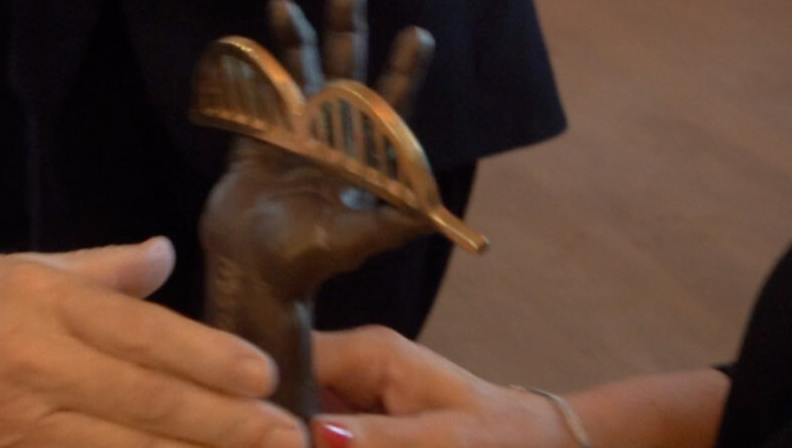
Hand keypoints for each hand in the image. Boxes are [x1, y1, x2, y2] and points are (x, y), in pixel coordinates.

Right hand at [0, 238, 287, 447]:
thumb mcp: (15, 271)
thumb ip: (99, 270)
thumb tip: (165, 256)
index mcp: (39, 303)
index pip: (144, 334)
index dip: (211, 358)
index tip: (264, 375)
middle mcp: (35, 366)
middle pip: (148, 401)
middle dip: (226, 424)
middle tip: (285, 436)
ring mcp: (21, 428)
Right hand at [203, 0, 440, 342]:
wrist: (249, 273)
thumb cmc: (305, 262)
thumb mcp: (351, 244)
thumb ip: (387, 226)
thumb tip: (429, 213)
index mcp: (361, 159)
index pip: (388, 106)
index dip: (403, 71)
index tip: (418, 33)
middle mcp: (330, 138)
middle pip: (343, 72)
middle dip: (346, 29)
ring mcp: (291, 137)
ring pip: (296, 76)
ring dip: (293, 40)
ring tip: (283, 5)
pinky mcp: (254, 141)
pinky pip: (255, 97)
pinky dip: (251, 72)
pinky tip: (246, 45)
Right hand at [253, 327, 576, 447]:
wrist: (540, 445)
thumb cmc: (503, 439)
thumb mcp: (445, 443)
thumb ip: (379, 440)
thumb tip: (314, 433)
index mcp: (369, 352)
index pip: (286, 358)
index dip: (261, 397)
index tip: (251, 433)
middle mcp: (351, 366)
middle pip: (282, 391)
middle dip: (274, 425)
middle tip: (263, 444)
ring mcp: (352, 396)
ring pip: (297, 415)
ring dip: (289, 435)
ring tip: (279, 444)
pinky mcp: (358, 422)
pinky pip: (323, 430)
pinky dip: (313, 439)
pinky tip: (296, 446)